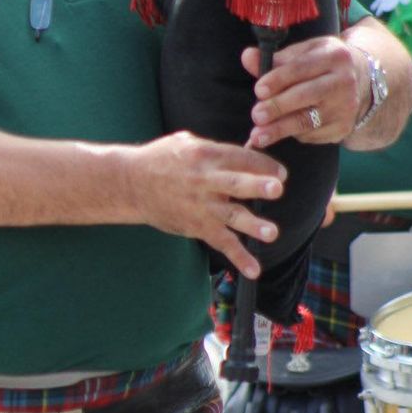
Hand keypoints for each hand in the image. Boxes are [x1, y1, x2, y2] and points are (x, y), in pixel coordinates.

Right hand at [125, 130, 286, 279]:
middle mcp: (204, 181)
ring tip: (272, 233)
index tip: (280, 173)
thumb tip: (244, 151)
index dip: (262, 163)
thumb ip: (214, 148)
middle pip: (234, 183)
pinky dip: (237, 257)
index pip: (240, 157)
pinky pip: (220, 242)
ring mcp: (201, 206)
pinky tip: (254, 270)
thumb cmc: (159, 159)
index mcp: (205, 155)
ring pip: (231, 216)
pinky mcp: (196, 226)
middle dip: (256, 185)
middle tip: (276, 189)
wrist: (131, 184)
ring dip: (252, 225)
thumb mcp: (185, 142)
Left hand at [241, 35, 364, 148]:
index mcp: (334, 56)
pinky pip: (312, 134)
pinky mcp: (343, 127)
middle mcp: (344, 82)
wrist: (360, 81)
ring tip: (257, 136)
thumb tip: (247, 57)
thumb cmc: (321, 65)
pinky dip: (293, 134)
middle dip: (278, 107)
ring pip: (308, 121)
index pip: (301, 68)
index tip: (259, 90)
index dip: (278, 79)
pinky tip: (279, 133)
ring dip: (279, 130)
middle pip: (306, 95)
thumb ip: (275, 58)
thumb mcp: (304, 53)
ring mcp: (346, 107)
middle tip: (256, 116)